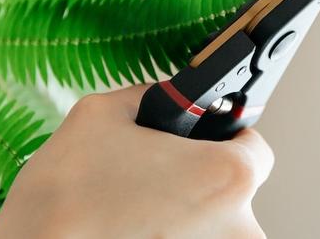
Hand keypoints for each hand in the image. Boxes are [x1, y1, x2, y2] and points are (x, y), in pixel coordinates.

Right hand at [0, 86, 273, 238]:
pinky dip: (174, 234)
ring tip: (141, 206)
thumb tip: (165, 95)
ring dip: (188, 213)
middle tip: (159, 175)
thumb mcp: (102, 113)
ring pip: (215, 225)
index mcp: (228, 176)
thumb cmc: (65, 195)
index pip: (255, 149)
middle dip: (202, 179)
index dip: (226, 139)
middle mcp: (238, 227)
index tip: (202, 141)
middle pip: (235, 190)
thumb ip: (150, 97)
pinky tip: (137, 227)